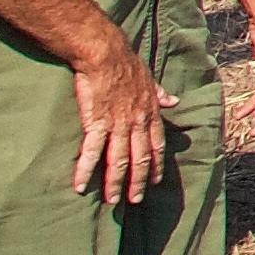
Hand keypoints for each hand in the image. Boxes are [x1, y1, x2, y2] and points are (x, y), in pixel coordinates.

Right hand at [70, 43, 168, 202]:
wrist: (105, 54)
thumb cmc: (125, 63)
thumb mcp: (149, 79)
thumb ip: (160, 93)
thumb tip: (174, 101)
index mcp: (150, 112)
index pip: (157, 145)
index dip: (156, 164)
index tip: (154, 181)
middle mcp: (137, 122)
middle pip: (140, 158)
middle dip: (137, 182)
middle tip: (134, 200)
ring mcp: (117, 124)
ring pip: (119, 161)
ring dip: (116, 183)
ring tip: (113, 200)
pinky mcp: (96, 123)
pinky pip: (91, 152)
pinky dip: (86, 170)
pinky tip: (80, 186)